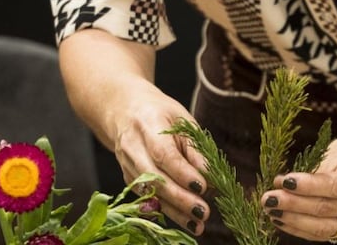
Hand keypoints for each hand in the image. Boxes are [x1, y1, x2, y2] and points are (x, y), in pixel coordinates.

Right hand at [112, 88, 210, 235]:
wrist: (125, 111)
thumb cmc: (159, 114)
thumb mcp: (182, 121)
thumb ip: (196, 149)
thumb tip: (211, 176)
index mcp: (147, 125)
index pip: (164, 154)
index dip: (183, 173)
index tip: (203, 187)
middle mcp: (132, 147)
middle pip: (155, 178)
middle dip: (180, 198)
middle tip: (203, 211)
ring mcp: (126, 165)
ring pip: (151, 193)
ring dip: (175, 212)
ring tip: (198, 225)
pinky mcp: (128, 179)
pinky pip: (148, 198)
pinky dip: (167, 211)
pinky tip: (185, 221)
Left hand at [260, 137, 336, 241]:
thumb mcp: (334, 154)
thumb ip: (312, 171)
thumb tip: (281, 183)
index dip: (310, 186)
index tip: (285, 181)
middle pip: (328, 209)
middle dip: (295, 204)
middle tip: (270, 197)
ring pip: (323, 227)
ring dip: (293, 219)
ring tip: (272, 209)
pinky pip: (321, 235)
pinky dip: (298, 228)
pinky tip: (281, 219)